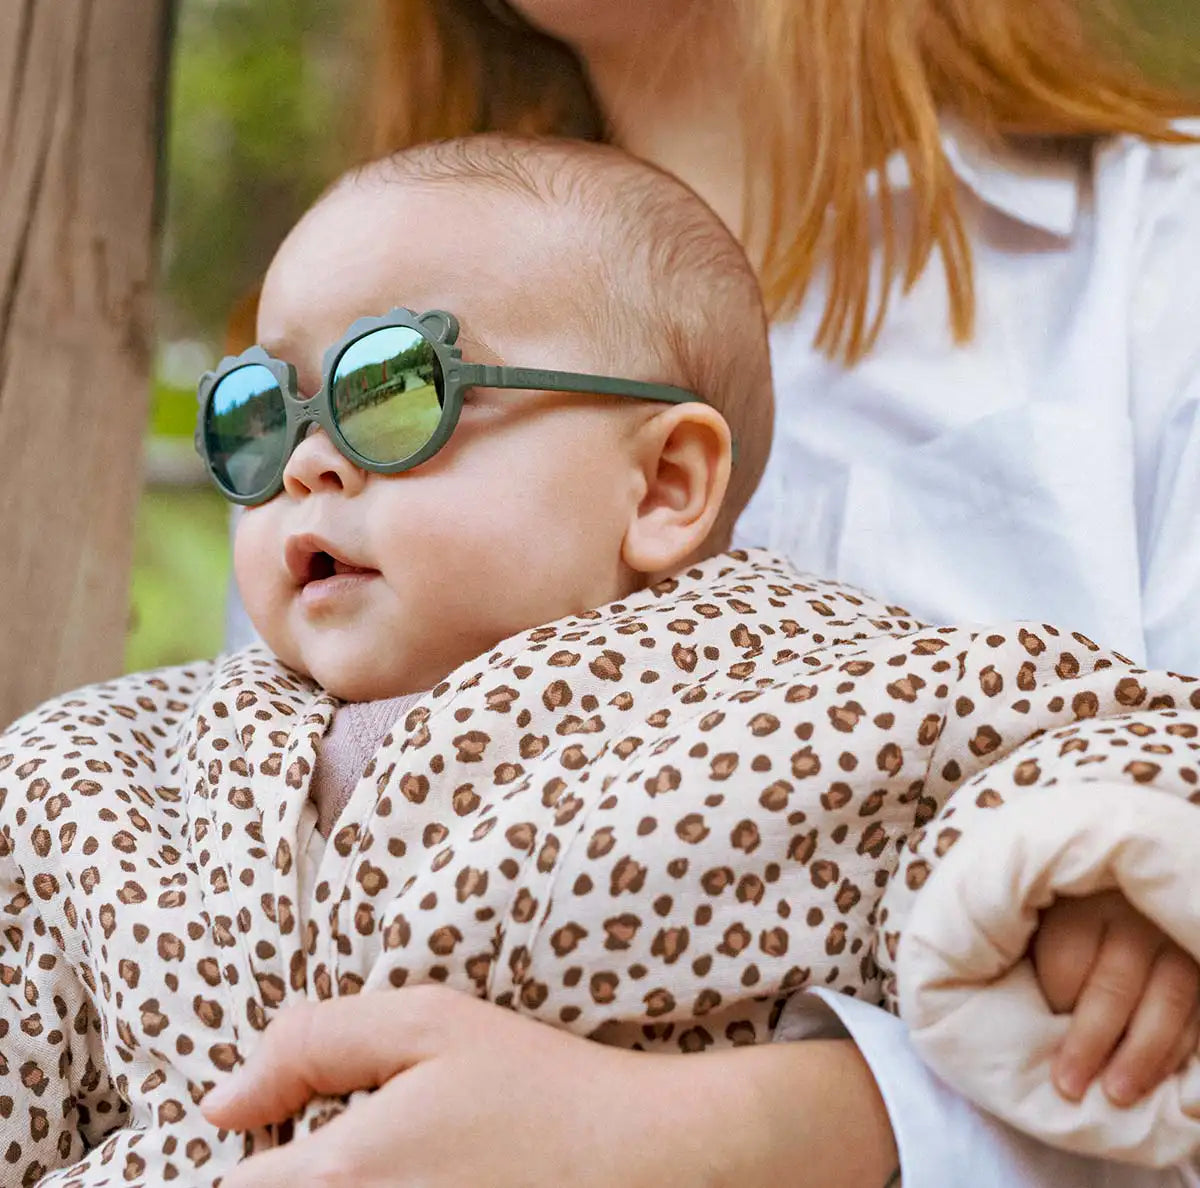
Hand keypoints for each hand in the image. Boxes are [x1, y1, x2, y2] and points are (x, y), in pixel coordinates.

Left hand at [202, 985, 897, 1187]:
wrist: (642, 1159)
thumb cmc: (538, 1086)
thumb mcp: (428, 1022)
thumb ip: (312, 1041)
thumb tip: (220, 1103)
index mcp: (340, 1177)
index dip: (269, 1148)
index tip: (315, 1126)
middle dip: (309, 1178)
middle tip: (388, 1148)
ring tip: (423, 1166)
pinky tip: (448, 1184)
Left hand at [1033, 890, 1199, 1106]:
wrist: (1128, 886)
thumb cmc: (1075, 910)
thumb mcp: (1048, 917)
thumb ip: (1045, 957)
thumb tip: (1039, 1021)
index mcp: (1082, 902)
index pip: (1067, 960)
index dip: (1055, 1003)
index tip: (1038, 1036)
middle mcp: (1135, 916)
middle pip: (1114, 986)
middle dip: (1091, 1043)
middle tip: (1069, 1086)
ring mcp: (1176, 939)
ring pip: (1169, 1003)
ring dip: (1144, 1057)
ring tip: (1118, 1095)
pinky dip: (1181, 1050)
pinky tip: (1160, 1078)